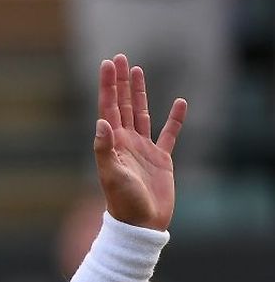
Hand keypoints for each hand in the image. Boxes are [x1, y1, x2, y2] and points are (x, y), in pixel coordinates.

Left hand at [93, 54, 186, 230]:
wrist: (141, 223)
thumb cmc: (122, 200)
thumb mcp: (110, 173)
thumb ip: (104, 148)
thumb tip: (102, 122)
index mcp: (112, 143)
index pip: (109, 107)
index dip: (108, 86)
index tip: (107, 64)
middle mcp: (126, 142)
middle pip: (124, 104)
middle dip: (121, 82)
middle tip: (120, 58)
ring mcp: (144, 149)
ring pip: (143, 113)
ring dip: (140, 92)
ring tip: (138, 71)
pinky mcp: (161, 159)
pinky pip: (169, 134)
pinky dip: (175, 119)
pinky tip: (180, 102)